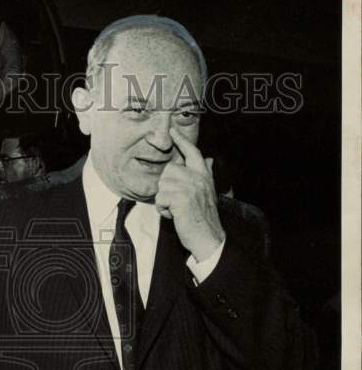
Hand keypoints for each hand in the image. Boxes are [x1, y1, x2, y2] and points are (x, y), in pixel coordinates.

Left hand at [155, 127, 224, 261]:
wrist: (209, 237)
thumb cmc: (204, 217)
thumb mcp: (207, 192)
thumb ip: (205, 174)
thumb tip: (208, 159)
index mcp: (204, 175)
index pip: (193, 153)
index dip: (182, 141)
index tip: (172, 131)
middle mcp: (198, 178)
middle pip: (169, 171)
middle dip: (166, 187)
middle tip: (176, 202)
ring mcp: (190, 187)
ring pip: (162, 185)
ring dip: (164, 200)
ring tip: (176, 209)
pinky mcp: (181, 198)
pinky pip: (160, 198)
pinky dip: (163, 210)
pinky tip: (174, 215)